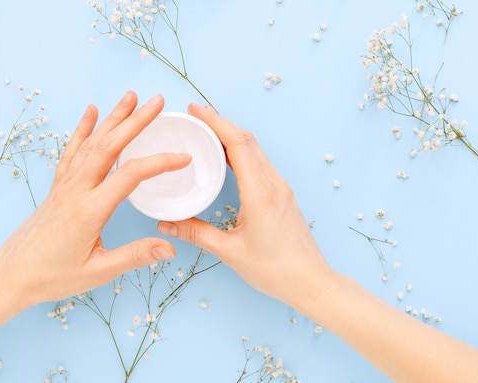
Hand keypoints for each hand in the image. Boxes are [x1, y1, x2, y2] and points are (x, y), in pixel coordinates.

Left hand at [0, 91, 190, 305]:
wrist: (12, 275)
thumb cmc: (52, 276)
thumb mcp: (98, 272)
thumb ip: (135, 256)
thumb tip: (170, 247)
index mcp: (89, 210)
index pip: (131, 175)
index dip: (160, 163)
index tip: (183, 158)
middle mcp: (76, 190)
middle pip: (109, 146)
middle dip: (135, 121)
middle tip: (157, 101)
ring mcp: (64, 185)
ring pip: (91, 143)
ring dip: (113, 118)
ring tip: (131, 96)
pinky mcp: (57, 187)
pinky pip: (71, 151)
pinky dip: (82, 129)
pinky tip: (91, 112)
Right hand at [157, 104, 335, 311]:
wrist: (312, 282)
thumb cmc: (275, 270)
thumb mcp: (230, 252)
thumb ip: (196, 234)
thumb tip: (165, 224)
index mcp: (260, 193)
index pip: (238, 144)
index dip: (216, 122)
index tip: (195, 110)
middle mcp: (273, 184)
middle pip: (247, 140)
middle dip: (220, 123)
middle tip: (194, 116)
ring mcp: (280, 188)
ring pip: (255, 150)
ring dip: (231, 135)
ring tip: (206, 131)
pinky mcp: (282, 195)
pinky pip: (260, 163)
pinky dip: (241, 152)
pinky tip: (226, 157)